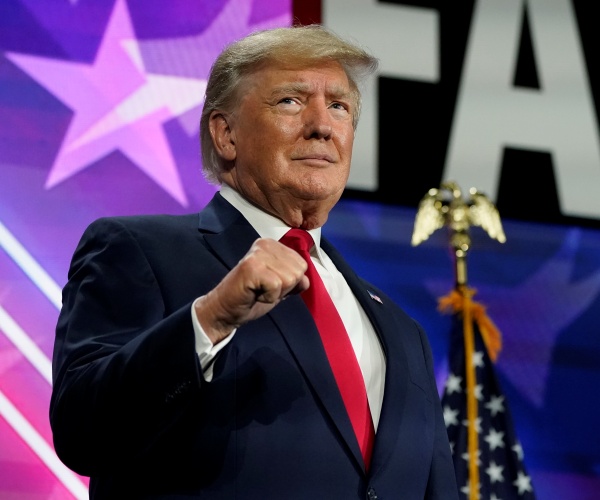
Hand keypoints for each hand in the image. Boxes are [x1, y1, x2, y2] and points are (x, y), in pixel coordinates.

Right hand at [194, 238, 309, 343]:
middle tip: (264, 288)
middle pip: (298, 271)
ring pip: (289, 278)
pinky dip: (269, 296)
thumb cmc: (251, 297)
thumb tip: (306, 280)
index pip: (302, 264)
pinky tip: (255, 294)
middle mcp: (265, 244)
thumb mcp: (280, 288)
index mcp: (273, 245)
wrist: (226, 310)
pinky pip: (277, 285)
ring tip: (259, 290)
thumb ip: (294, 280)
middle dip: (285, 287)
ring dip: (277, 292)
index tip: (270, 285)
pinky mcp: (251, 267)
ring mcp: (258, 254)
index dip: (290, 282)